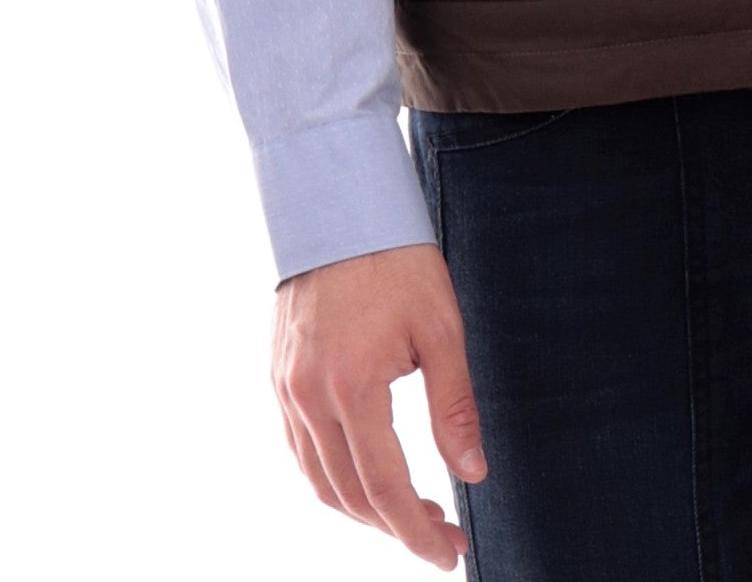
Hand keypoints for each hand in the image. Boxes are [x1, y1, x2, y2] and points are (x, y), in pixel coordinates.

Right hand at [272, 241, 487, 569]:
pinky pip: (301, 452)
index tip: (448, 554)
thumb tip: (473, 472)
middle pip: (349, 496)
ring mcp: (286, 389)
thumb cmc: (398, 260)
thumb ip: (454, 406)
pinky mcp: (278, 377)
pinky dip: (334, 478)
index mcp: (352, 386)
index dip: (417, 532)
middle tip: (441, 535)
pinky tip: (369, 475)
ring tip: (412, 511)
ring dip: (364, 510)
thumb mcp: (441, 328)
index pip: (385, 489)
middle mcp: (309, 396)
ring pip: (320, 481)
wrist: (340, 205)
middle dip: (396, 527)